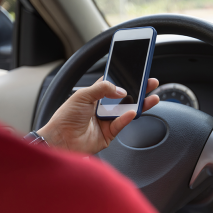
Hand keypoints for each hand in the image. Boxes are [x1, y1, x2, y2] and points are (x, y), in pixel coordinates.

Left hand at [37, 78, 159, 153]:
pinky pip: (121, 124)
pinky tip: (134, 111)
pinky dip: (128, 118)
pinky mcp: (109, 134)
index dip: (124, 78)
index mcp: (94, 95)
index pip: (113, 84)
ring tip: (151, 97)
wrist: (61, 139)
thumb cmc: (66, 117)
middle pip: (125, 97)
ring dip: (140, 104)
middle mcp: (102, 107)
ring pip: (127, 110)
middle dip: (139, 90)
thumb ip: (102, 89)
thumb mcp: (82, 95)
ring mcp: (107, 120)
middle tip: (150, 83)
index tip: (136, 72)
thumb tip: (120, 89)